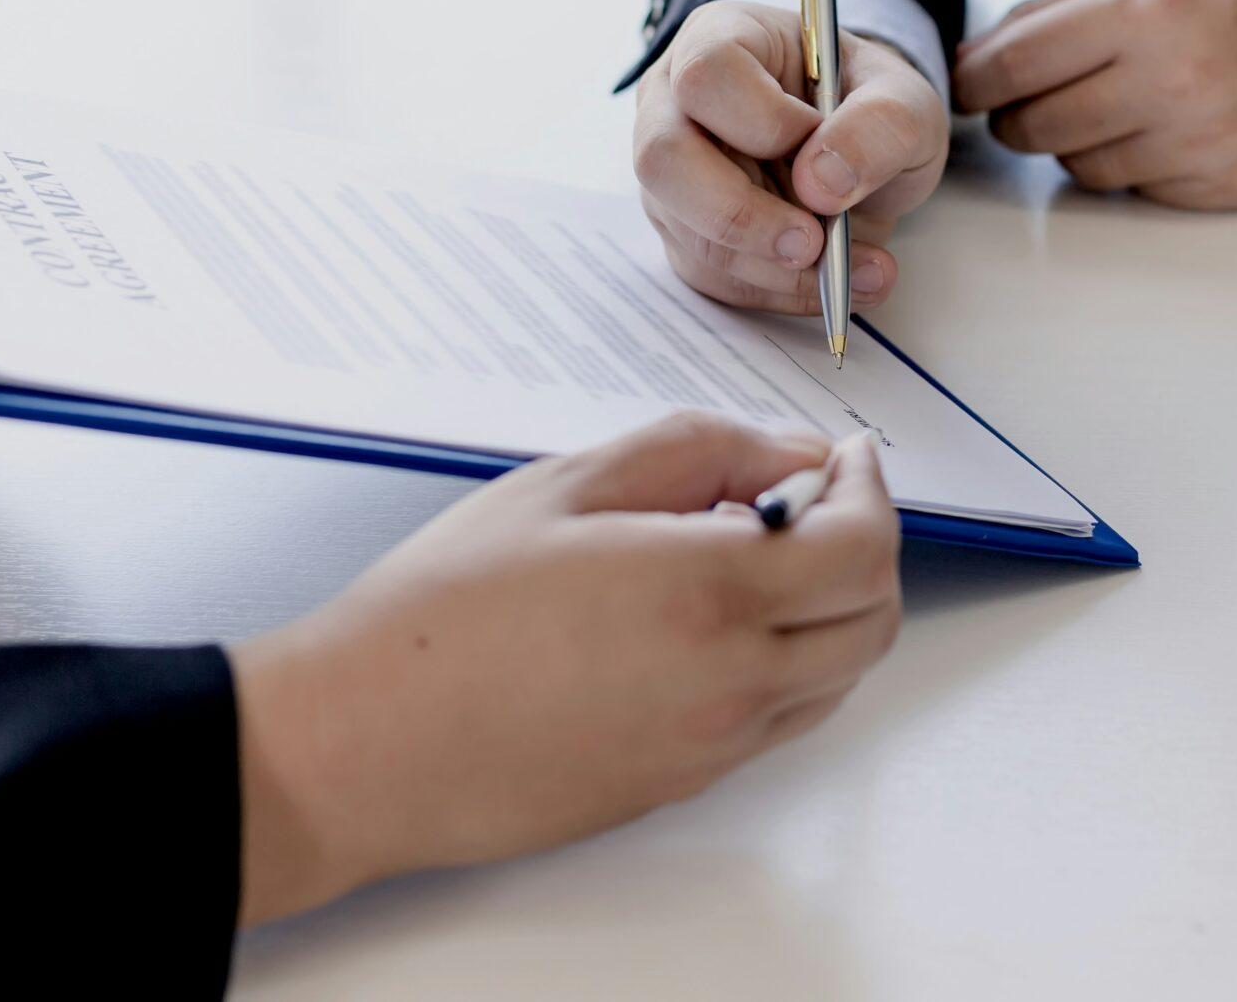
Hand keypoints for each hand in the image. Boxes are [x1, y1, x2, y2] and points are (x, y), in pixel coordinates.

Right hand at [229, 412, 899, 922]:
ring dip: (829, 610)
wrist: (365, 740)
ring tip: (756, 553)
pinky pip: (772, 720)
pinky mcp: (678, 785)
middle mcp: (730, 683)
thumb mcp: (571, 484)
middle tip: (818, 497)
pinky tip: (707, 618)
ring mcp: (709, 747)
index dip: (871, 489)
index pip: (864, 547)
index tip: (849, 458)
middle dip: (866, 547)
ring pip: (831, 678)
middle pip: (870, 620)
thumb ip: (701, 451)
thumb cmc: (444, 613)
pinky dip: (781, 662)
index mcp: (711, 594)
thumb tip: (789, 452)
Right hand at [634, 0, 947, 312]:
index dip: (761, 121)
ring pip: (689, 233)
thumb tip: (821, 184)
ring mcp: (674, 176)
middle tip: (814, 244)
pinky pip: (715, 277)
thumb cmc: (868, 106)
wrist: (862, 150)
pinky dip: (781, 291)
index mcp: (719, 39)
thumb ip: (881, 125)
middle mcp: (674, 104)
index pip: (706, 76)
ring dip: (776, 267)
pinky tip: (840, 282)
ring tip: (862, 268)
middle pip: (664, 161)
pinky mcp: (688, 234)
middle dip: (743, 216)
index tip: (816, 139)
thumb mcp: (905, 100)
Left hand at [951, 0, 1236, 208]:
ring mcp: (1199, 142)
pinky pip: (1130, 190)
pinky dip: (1126, 168)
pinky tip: (1158, 135)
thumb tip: (972, 61)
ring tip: (1110, 110)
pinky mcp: (1218, 188)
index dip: (974, 80)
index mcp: (1147, 12)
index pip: (1015, 62)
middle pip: (1032, 125)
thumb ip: (1056, 16)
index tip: (967, 85)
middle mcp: (1173, 79)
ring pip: (1075, 166)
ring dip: (1072, 144)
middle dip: (1015, 117)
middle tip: (1030, 101)